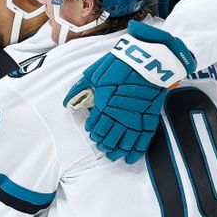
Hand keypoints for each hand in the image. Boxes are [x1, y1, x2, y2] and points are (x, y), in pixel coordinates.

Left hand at [64, 21, 195, 163]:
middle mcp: (119, 115)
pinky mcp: (149, 117)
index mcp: (104, 105)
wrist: (145, 59)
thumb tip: (68, 103)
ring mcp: (135, 117)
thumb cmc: (118, 64)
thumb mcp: (94, 74)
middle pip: (110, 138)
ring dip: (117, 150)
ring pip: (125, 142)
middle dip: (104, 145)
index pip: (96, 127)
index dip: (94, 132)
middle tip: (102, 147)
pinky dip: (137, 151)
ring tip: (113, 155)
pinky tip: (131, 157)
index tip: (93, 133)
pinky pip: (143, 139)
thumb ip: (80, 90)